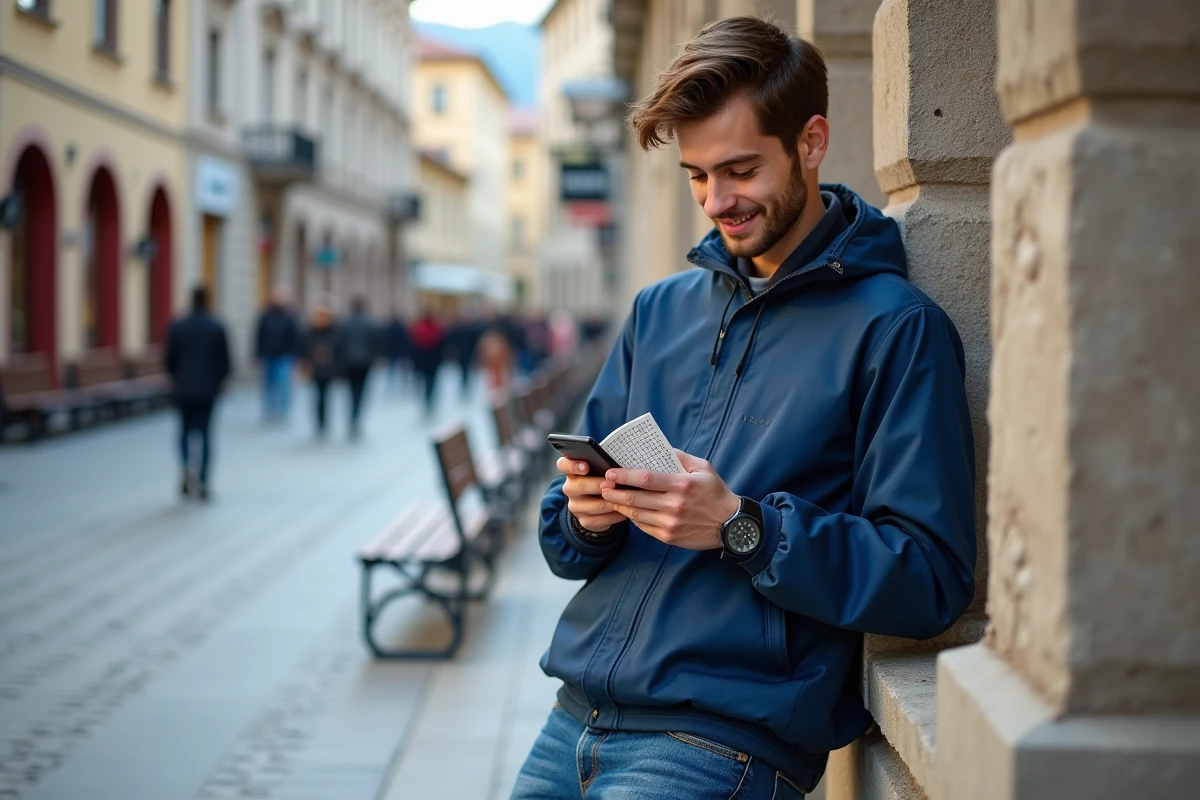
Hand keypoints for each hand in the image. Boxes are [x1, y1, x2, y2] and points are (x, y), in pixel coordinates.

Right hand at [557, 457, 624, 531]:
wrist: (598, 506)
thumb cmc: (602, 480)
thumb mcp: (600, 470)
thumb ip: (603, 465)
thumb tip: (617, 467)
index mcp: (572, 471)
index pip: (563, 465)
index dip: (573, 465)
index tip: (586, 467)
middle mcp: (570, 488)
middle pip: (579, 486)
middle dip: (598, 484)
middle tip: (613, 483)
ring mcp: (575, 506)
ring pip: (593, 505)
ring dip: (611, 501)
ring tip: (625, 497)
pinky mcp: (584, 521)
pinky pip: (601, 519)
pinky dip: (615, 515)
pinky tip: (624, 510)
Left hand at [600, 450, 740, 549]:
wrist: (731, 525)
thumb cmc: (716, 493)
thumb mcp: (703, 468)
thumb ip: (680, 457)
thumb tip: (659, 450)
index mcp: (682, 485)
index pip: (645, 478)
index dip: (624, 475)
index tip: (610, 472)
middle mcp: (674, 505)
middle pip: (635, 498)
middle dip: (614, 492)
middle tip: (602, 486)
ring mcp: (670, 523)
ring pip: (636, 514)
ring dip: (619, 505)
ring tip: (610, 497)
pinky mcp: (669, 537)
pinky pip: (643, 527)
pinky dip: (633, 518)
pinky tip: (628, 510)